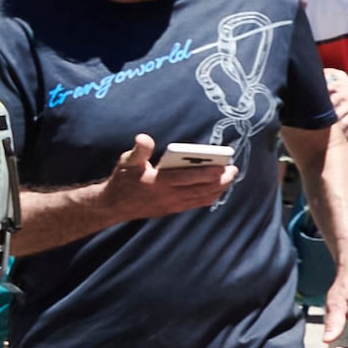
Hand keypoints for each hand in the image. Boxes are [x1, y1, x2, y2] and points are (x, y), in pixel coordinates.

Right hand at [93, 137, 232, 221]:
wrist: (113, 206)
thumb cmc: (122, 180)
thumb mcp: (127, 162)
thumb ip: (139, 150)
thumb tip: (144, 138)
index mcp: (158, 182)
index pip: (188, 178)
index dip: (208, 173)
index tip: (224, 166)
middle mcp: (168, 195)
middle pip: (201, 189)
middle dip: (220, 181)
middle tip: (233, 170)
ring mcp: (172, 204)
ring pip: (201, 198)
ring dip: (218, 189)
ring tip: (230, 178)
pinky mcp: (173, 209)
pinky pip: (196, 204)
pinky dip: (210, 197)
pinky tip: (218, 189)